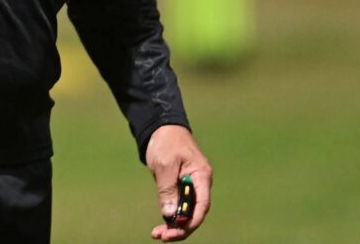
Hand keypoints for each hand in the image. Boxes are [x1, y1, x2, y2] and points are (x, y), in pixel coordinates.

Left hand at [145, 124, 211, 239]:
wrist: (160, 127)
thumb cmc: (166, 141)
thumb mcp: (164, 164)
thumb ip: (168, 189)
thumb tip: (169, 214)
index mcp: (201, 176)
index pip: (202, 205)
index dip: (191, 222)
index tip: (175, 231)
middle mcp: (200, 183)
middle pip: (195, 212)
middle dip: (180, 227)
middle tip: (162, 236)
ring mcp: (191, 185)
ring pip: (187, 211)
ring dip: (174, 224)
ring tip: (157, 234)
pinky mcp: (181, 186)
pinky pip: (179, 205)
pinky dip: (171, 214)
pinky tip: (162, 224)